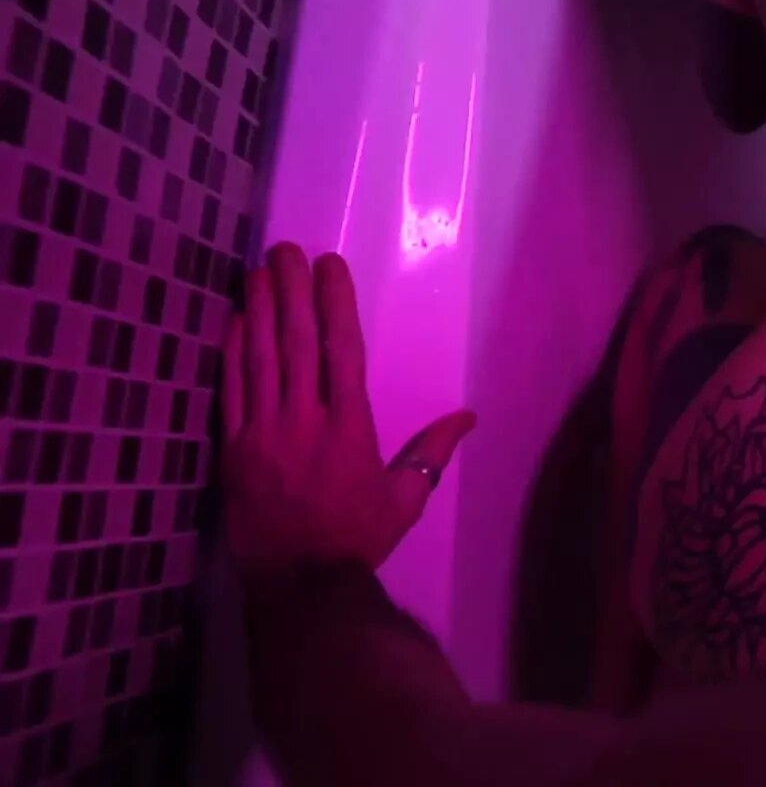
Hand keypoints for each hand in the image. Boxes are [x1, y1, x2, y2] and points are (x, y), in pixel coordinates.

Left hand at [221, 243, 475, 577]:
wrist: (299, 583)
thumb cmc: (357, 537)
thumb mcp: (405, 498)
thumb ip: (432, 453)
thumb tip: (467, 417)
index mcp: (350, 426)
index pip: (342, 351)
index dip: (335, 304)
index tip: (330, 266)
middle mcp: (305, 420)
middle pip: (297, 342)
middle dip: (292, 291)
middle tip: (286, 249)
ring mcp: (263, 433)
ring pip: (260, 358)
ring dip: (260, 310)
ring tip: (259, 270)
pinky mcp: (232, 449)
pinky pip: (231, 391)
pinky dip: (232, 353)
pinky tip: (236, 321)